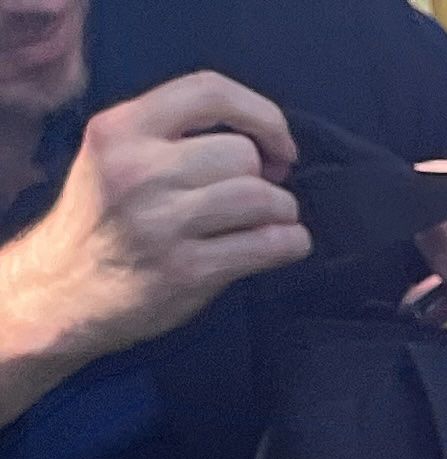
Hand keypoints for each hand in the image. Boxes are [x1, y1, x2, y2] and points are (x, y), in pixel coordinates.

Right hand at [0, 72, 305, 372]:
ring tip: (264, 221)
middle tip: (254, 196)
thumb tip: (262, 138)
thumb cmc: (104, 218)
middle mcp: (137, 170)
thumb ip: (172, 133)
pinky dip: (291, 242)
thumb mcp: (115, 154)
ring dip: (281, 211)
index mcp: (119, 129)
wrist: (65, 288)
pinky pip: (270, 244)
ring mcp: (161, 222)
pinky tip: (279, 245)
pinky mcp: (188, 270)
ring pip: (262, 197)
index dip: (261, 114)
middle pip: (242, 152)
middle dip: (265, 176)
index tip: (277, 144)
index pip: (209, 91)